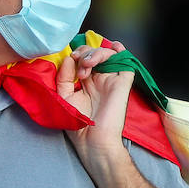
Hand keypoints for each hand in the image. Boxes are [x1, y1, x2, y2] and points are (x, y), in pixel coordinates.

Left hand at [56, 41, 134, 162]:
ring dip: (95, 54)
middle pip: (93, 54)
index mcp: (84, 82)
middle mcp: (98, 79)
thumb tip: (70, 58)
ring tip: (86, 66)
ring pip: (107, 54)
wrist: (92, 139)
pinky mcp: (122, 82)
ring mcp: (110, 80)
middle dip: (84, 53)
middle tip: (78, 65)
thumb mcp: (63, 96)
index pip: (81, 59)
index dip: (75, 55)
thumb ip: (63, 77)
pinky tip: (114, 47)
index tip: (69, 59)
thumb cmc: (78, 123)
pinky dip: (119, 51)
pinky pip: (125, 61)